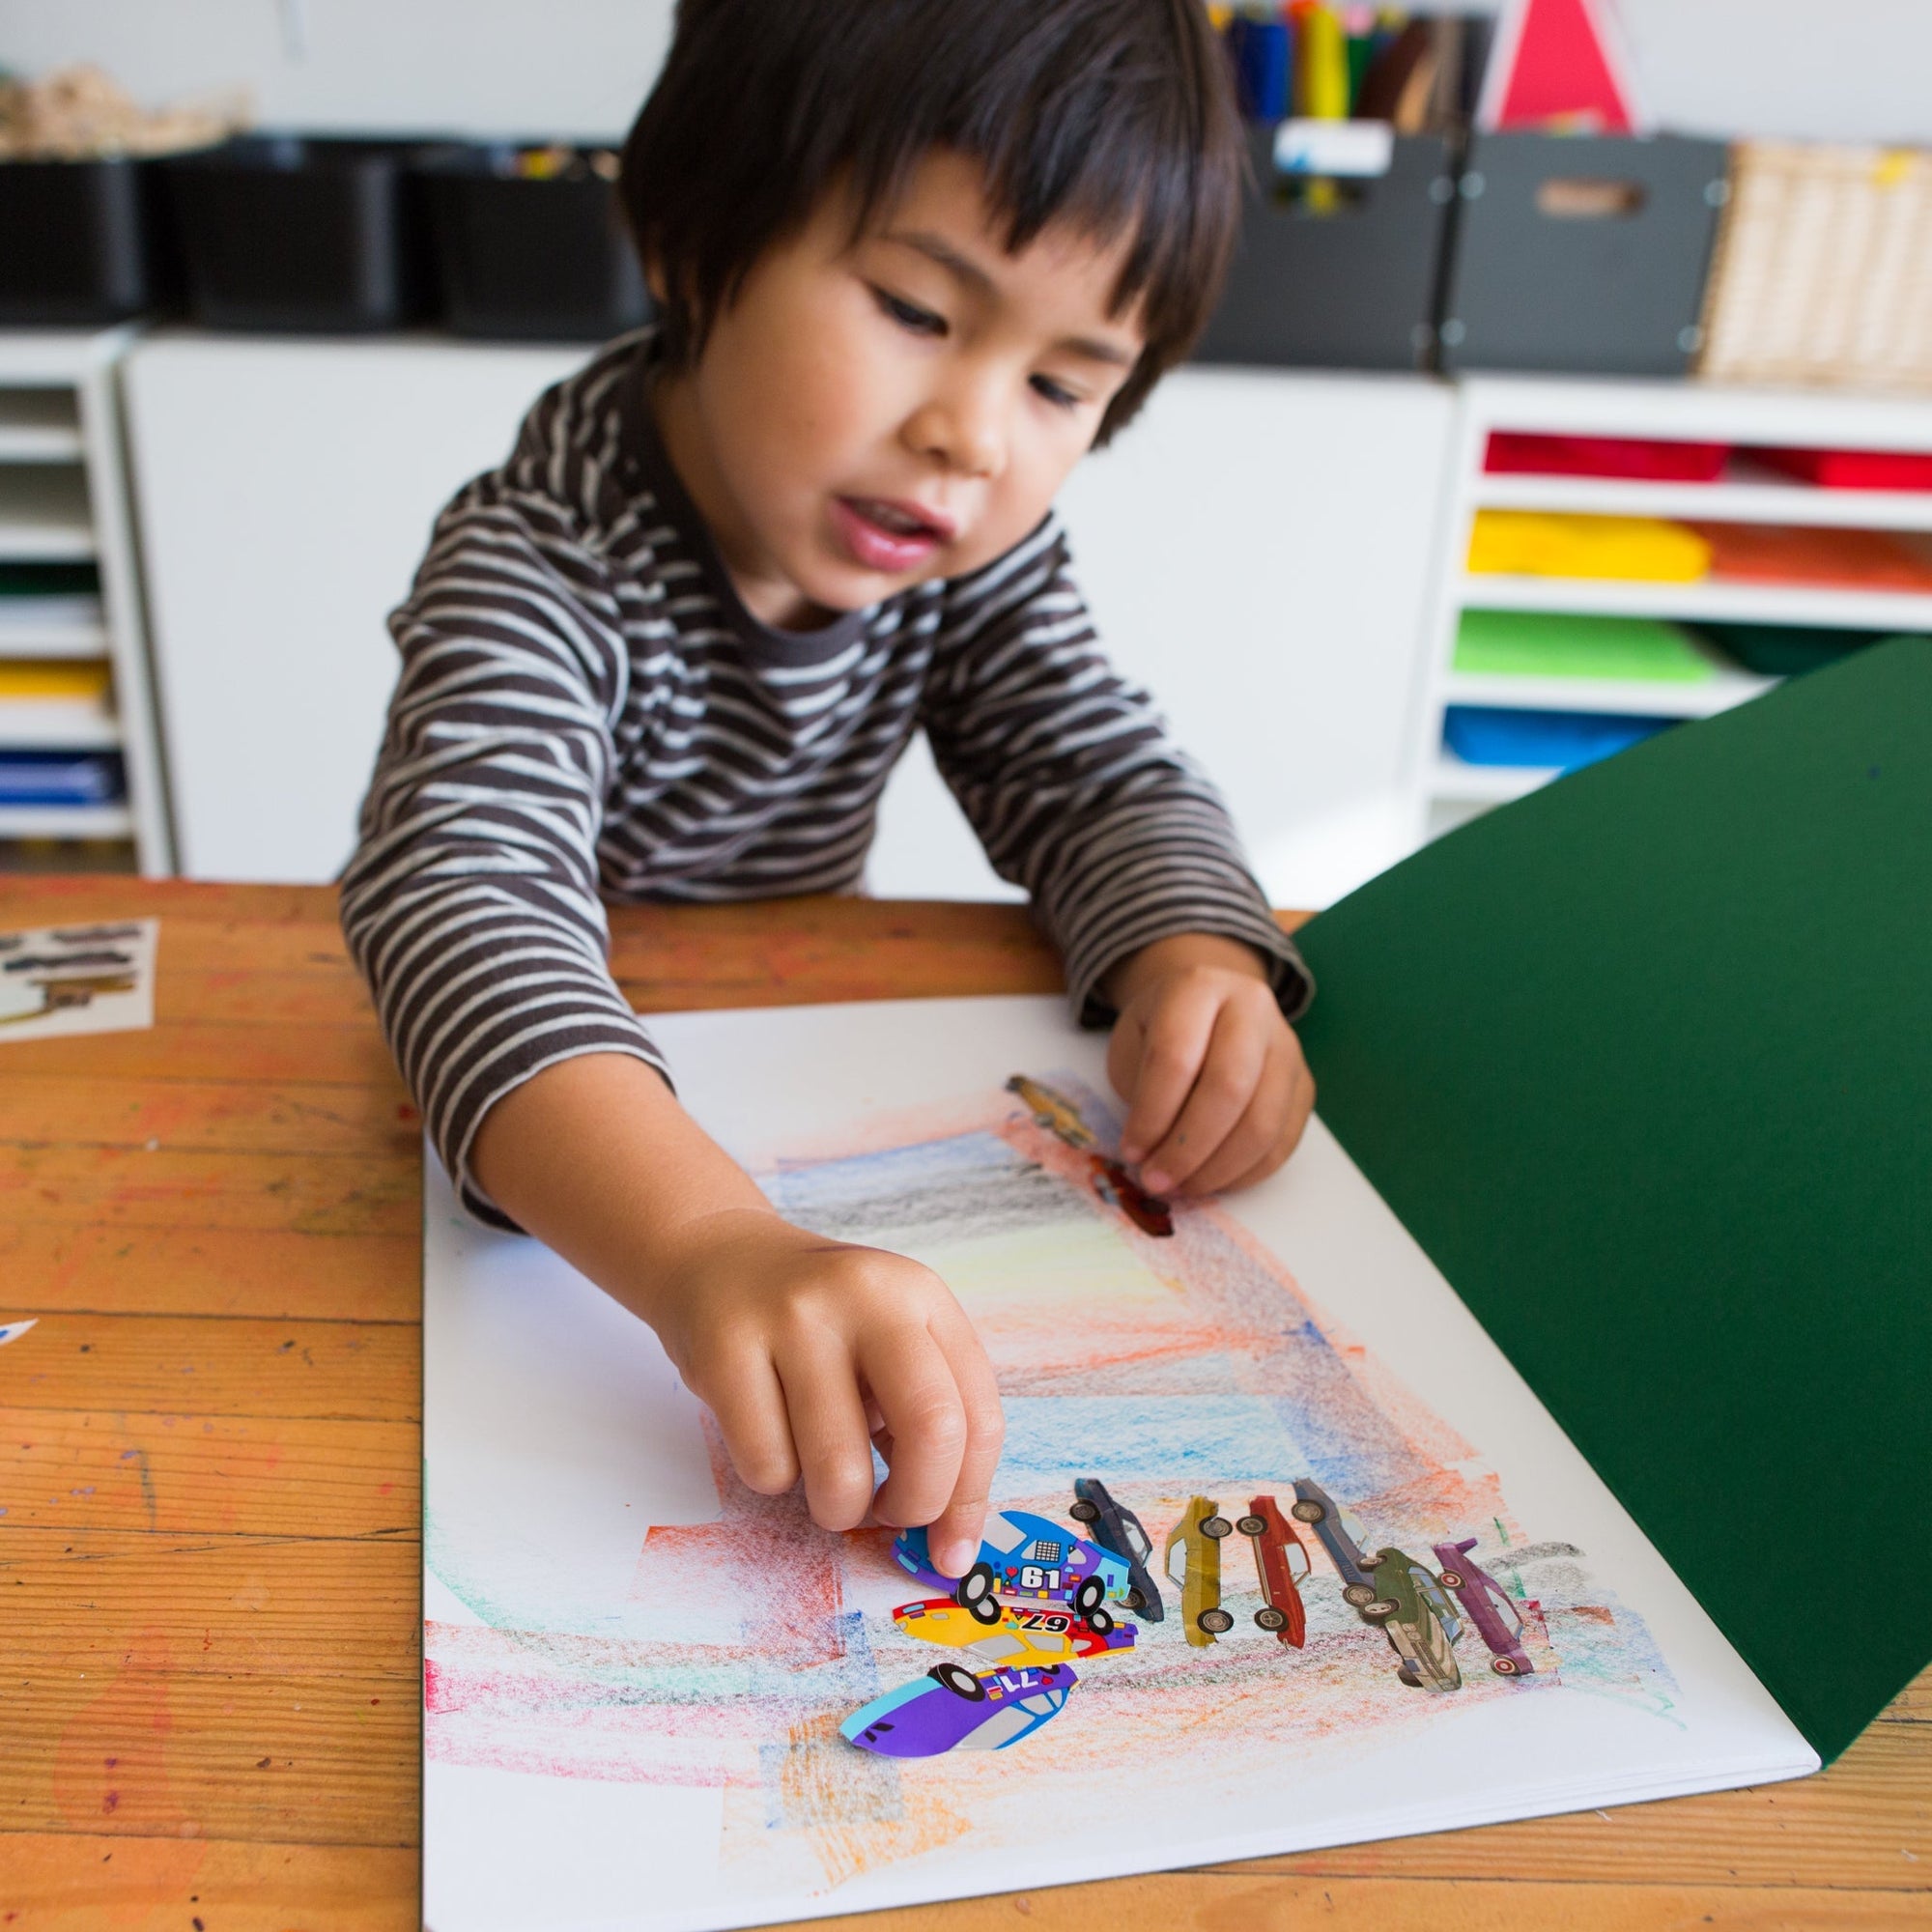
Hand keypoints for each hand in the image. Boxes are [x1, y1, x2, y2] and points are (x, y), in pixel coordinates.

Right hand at [469, 1052, 1002, 1577]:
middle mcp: (866, 1296)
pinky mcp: (727, 1348)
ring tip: (823, 1477)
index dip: (970, 1498)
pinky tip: (769, 1433)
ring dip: (836, 1507)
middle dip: (917, 1504)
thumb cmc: (818, 1326)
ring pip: (840, 1470)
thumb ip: (925, 1419)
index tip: (951, 1549)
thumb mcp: (887, 1341)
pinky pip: (767, 1466)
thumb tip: (949, 1541)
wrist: (715, 1256)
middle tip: (888, 1515)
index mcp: (921, 1296)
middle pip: (931, 1428)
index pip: (978, 1415)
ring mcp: (794, 1318)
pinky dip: (773, 1478)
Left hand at [1105, 932, 1313, 1197]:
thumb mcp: (1134, 1043)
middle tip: (1157, 1180)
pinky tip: (1211, 1179)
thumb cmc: (1163, 1031)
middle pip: (1228, 1088)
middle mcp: (1253, 1007)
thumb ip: (1141, 1092)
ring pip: (1262, 1122)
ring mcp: (1287, 1046)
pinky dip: (1244, 1174)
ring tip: (1182, 1186)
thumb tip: (1150, 1158)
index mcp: (1198, 987)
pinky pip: (1282, 1142)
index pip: (1176, 1057)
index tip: (1131, 1153)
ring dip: (1217, 1169)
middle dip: (1187, 1148)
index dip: (1151, 1115)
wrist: (1211, 1007)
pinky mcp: (1304, 1084)